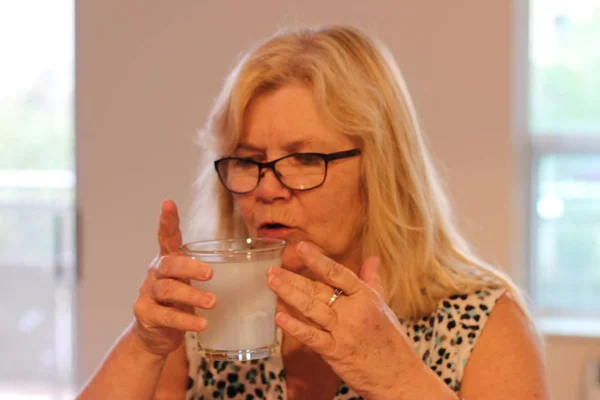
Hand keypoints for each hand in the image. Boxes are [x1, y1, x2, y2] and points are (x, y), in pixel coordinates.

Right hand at [130, 200, 215, 356]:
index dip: (167, 221)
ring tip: (212, 302)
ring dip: (192, 296)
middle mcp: (155, 273)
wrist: (156, 335)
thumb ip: (208, 270)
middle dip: (189, 267)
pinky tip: (201, 324)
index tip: (168, 203)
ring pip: (168, 290)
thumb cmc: (181, 302)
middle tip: (209, 273)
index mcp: (168, 260)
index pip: (166, 237)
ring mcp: (148, 294)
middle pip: (169, 264)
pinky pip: (167, 316)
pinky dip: (186, 320)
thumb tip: (258, 263)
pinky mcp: (146, 315)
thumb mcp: (191, 282)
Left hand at [267, 242, 419, 399]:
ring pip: (311, 308)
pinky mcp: (335, 352)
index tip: (301, 247)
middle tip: (272, 268)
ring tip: (272, 282)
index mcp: (366, 296)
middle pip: (318, 290)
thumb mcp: (383, 306)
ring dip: (289, 294)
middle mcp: (353, 311)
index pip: (337, 273)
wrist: (399, 376)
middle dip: (293, 278)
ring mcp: (343, 332)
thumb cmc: (391, 341)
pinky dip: (295, 327)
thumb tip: (373, 259)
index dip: (317, 259)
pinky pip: (311, 337)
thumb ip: (372, 281)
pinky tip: (279, 317)